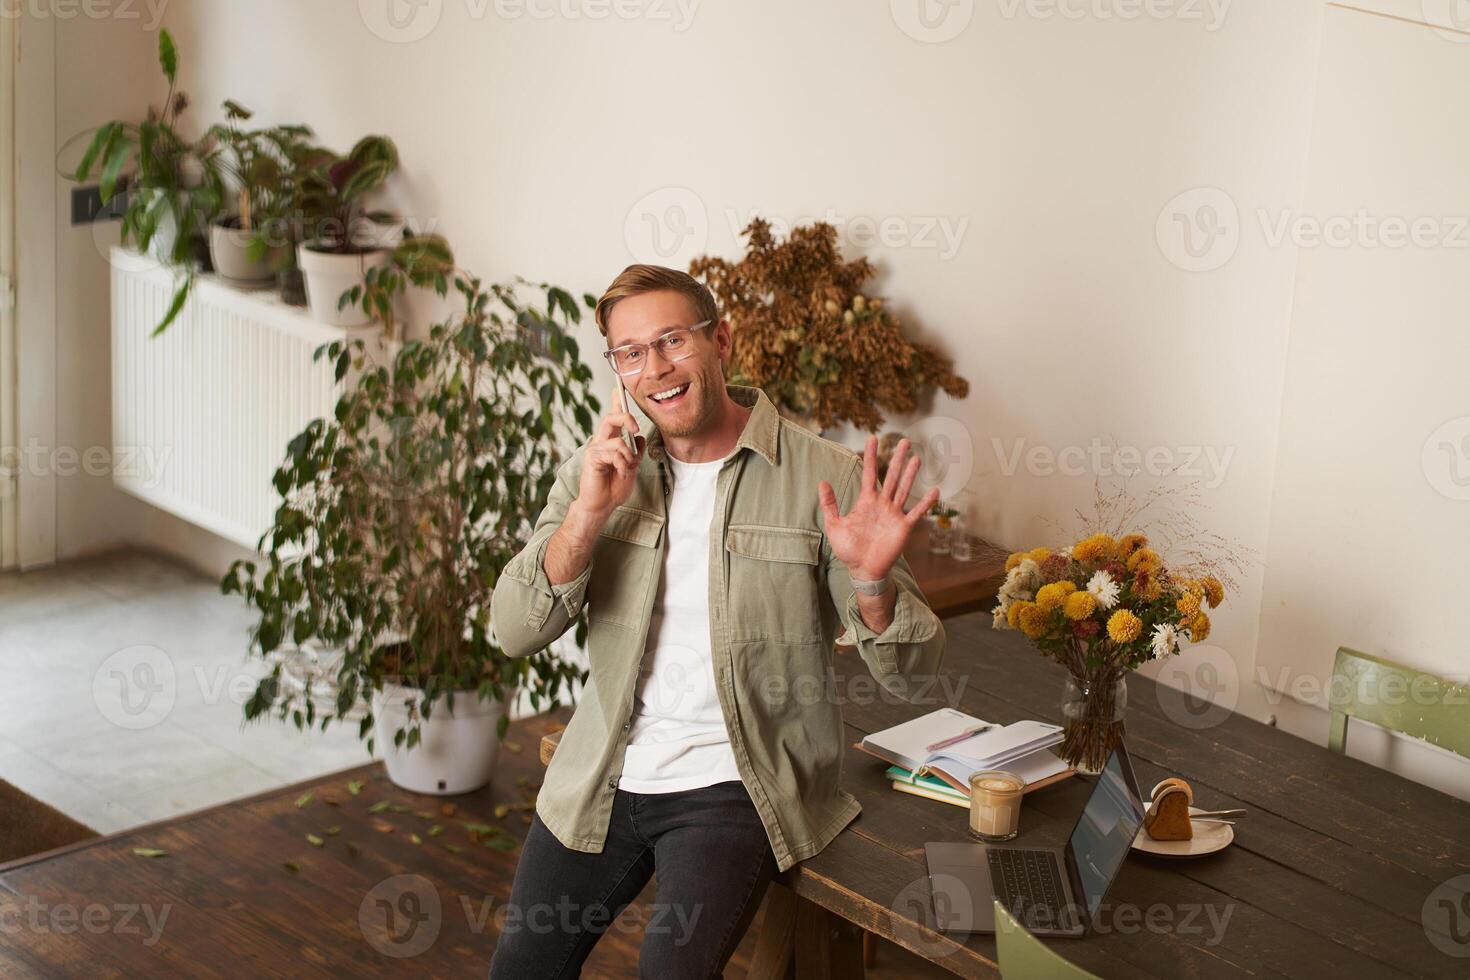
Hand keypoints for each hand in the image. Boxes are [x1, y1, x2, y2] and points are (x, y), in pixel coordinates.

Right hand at [575, 384, 644, 520]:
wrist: (603, 505)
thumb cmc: (614, 487)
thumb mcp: (632, 466)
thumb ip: (635, 452)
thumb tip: (640, 437)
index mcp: (611, 441)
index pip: (613, 418)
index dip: (616, 402)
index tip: (618, 388)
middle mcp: (601, 442)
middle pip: (611, 417)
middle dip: (626, 418)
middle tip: (635, 428)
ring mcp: (595, 449)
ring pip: (618, 441)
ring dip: (629, 457)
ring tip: (627, 469)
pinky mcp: (592, 458)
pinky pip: (614, 454)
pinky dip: (623, 464)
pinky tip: (620, 473)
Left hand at [818, 436, 938, 582]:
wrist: (862, 569)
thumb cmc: (848, 549)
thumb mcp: (834, 525)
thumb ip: (829, 504)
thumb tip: (822, 482)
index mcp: (866, 501)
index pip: (870, 474)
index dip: (871, 457)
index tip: (873, 439)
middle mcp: (882, 504)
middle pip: (892, 476)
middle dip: (898, 459)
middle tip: (905, 441)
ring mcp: (894, 514)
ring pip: (904, 490)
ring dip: (911, 475)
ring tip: (917, 458)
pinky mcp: (903, 527)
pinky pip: (916, 513)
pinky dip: (925, 503)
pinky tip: (935, 491)